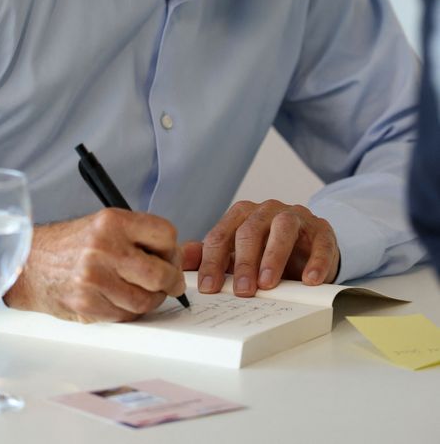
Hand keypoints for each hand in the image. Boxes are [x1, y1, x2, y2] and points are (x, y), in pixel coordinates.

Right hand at [3, 209, 185, 321]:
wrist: (31, 263)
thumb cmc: (71, 244)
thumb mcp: (103, 224)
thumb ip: (137, 236)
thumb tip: (176, 256)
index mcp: (112, 221)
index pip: (165, 235)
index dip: (172, 249)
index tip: (170, 256)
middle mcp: (104, 248)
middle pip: (160, 273)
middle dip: (171, 281)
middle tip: (172, 283)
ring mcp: (95, 279)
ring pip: (145, 300)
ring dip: (152, 300)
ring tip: (144, 291)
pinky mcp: (88, 304)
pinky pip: (125, 316)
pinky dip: (130, 311)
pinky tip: (122, 299)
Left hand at [182, 199, 339, 295]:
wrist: (308, 245)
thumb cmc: (267, 249)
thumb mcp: (236, 252)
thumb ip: (209, 254)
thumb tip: (180, 258)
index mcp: (242, 215)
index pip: (222, 235)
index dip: (213, 262)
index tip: (209, 288)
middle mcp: (267, 211)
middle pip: (250, 230)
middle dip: (244, 262)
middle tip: (243, 290)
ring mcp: (295, 217)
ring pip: (282, 229)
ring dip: (273, 257)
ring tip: (268, 283)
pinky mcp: (321, 230)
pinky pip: (319, 243)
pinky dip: (315, 261)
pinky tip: (309, 280)